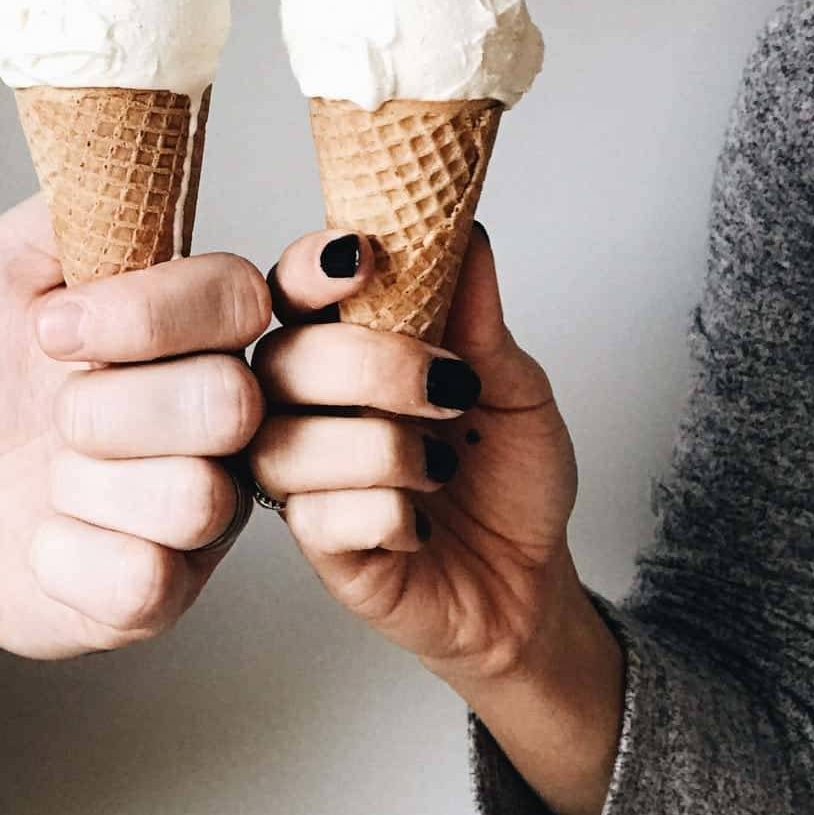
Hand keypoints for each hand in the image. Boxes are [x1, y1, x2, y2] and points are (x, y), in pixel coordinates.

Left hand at [0, 194, 267, 795]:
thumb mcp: (0, 277)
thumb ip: (70, 214)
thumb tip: (132, 162)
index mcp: (197, 332)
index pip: (238, 295)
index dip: (148, 312)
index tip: (52, 328)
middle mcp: (223, 416)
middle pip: (228, 401)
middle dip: (106, 406)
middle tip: (55, 413)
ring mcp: (204, 512)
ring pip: (194, 497)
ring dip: (84, 484)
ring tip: (53, 478)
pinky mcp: (166, 595)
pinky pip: (143, 580)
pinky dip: (62, 555)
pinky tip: (45, 538)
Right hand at [249, 224, 622, 814]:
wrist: (532, 583)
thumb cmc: (507, 476)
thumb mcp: (514, 386)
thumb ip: (479, 318)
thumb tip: (464, 231)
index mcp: (342, 351)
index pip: (291, 293)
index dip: (308, 269)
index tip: (362, 258)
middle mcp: (305, 408)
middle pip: (280, 363)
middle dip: (369, 365)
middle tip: (449, 386)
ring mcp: (303, 481)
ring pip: (286, 444)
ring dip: (381, 448)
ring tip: (441, 465)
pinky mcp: (319, 549)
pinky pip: (317, 519)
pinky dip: (386, 514)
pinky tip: (421, 523)